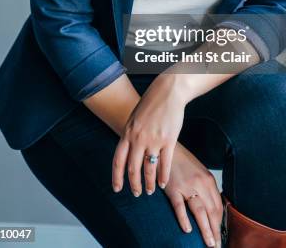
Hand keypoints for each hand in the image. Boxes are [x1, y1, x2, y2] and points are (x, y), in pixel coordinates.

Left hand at [112, 73, 186, 195]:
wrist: (168, 92)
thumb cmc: (151, 104)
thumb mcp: (134, 118)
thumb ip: (130, 135)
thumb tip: (126, 152)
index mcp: (127, 132)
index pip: (118, 160)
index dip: (117, 177)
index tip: (117, 188)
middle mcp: (138, 138)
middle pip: (133, 168)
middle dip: (134, 184)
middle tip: (136, 193)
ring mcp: (154, 139)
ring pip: (149, 168)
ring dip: (149, 183)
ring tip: (150, 191)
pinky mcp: (169, 140)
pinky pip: (165, 163)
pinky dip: (163, 176)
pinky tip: (163, 183)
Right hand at [164, 142, 222, 247]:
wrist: (167, 149)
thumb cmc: (182, 162)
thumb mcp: (198, 172)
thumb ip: (206, 188)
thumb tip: (212, 209)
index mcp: (208, 180)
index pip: (218, 206)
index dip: (220, 224)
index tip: (220, 236)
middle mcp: (200, 183)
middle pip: (212, 211)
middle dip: (215, 231)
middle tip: (216, 246)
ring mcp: (187, 186)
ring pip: (200, 212)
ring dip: (205, 230)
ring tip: (209, 243)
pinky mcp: (173, 188)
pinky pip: (180, 207)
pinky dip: (184, 219)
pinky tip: (188, 230)